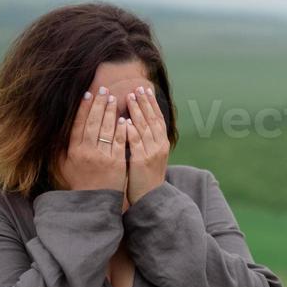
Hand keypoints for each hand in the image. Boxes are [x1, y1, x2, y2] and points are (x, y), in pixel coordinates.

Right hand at [54, 85, 126, 191]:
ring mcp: (103, 157)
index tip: (87, 94)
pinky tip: (123, 118)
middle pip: (93, 123)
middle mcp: (87, 152)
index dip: (83, 108)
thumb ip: (60, 147)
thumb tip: (57, 128)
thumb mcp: (63, 165)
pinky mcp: (117, 162)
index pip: (78, 124)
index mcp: (74, 151)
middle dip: (99, 104)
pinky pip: (120, 142)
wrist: (94, 202)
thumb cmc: (79, 181)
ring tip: (113, 98)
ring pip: (107, 129)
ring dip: (110, 112)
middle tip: (103, 89)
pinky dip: (121, 129)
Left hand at [123, 84, 169, 203]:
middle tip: (137, 88)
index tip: (146, 90)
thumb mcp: (151, 156)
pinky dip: (130, 130)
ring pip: (145, 127)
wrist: (151, 198)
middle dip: (145, 103)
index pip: (158, 118)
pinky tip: (124, 121)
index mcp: (162, 143)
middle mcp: (160, 145)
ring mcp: (151, 153)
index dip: (152, 104)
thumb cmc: (147, 177)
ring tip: (130, 97)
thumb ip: (147, 141)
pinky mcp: (141, 161)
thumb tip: (137, 123)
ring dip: (137, 111)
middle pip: (152, 119)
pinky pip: (135, 142)